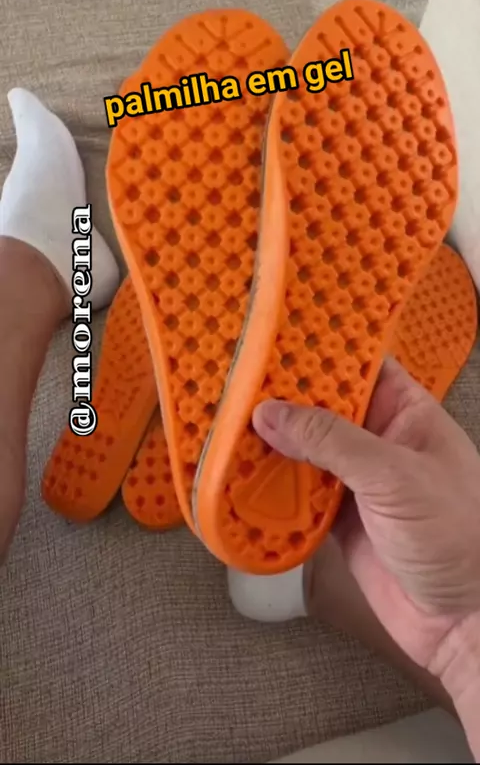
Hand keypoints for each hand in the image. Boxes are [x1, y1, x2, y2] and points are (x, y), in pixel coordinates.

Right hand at [253, 359, 479, 732]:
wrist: (463, 620)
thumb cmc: (458, 536)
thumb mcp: (394, 476)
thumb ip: (331, 442)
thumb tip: (271, 413)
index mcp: (405, 413)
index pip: (358, 365)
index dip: (319, 351)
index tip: (272, 338)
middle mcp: (378, 440)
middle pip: (321, 408)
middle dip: (281, 400)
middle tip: (233, 383)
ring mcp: (357, 480)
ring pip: (304, 452)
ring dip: (269, 446)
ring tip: (223, 427)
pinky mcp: (339, 519)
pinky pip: (298, 496)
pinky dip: (272, 491)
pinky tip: (240, 479)